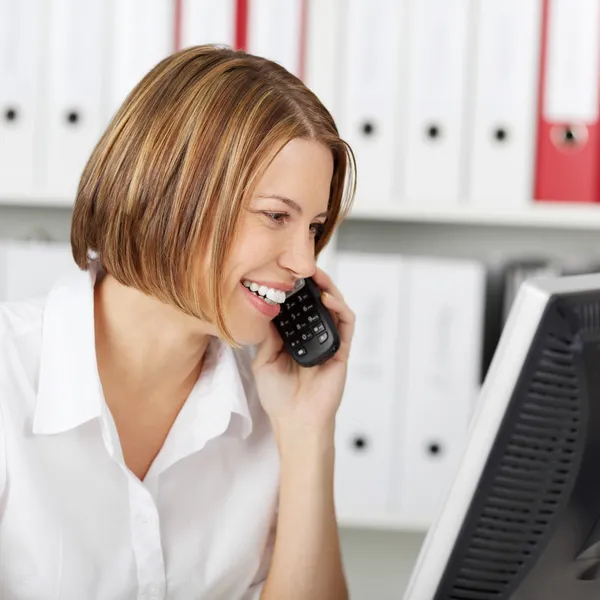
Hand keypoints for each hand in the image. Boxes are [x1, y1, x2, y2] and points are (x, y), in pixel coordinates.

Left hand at [251, 267, 354, 440]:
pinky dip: (339, 308)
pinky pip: (346, 324)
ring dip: (328, 289)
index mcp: (294, 338)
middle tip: (303, 267)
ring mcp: (329, 342)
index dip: (293, 290)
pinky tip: (328, 299)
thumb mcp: (264, 361)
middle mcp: (313, 337)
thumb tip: (268, 308)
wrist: (295, 420)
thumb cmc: (278, 396)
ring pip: (335, 308)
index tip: (284, 272)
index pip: (297, 307)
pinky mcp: (342, 350)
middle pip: (318, 302)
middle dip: (312, 283)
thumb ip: (268, 336)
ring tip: (316, 276)